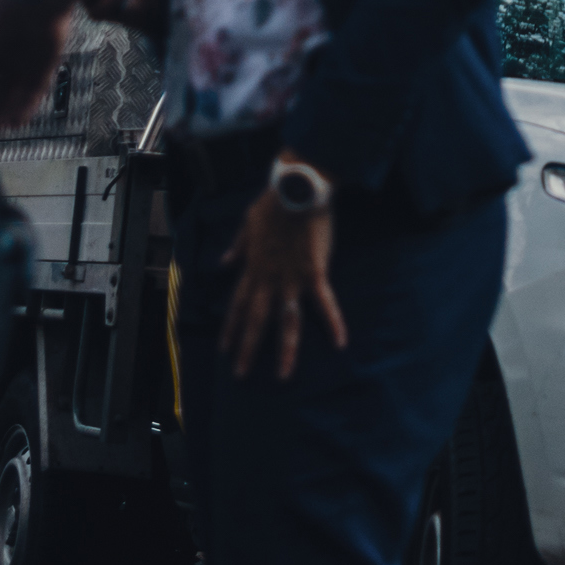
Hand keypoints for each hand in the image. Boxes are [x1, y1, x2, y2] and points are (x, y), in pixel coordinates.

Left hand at [221, 181, 349, 379]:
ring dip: (284, 350)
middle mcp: (269, 278)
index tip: (224, 349)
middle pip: (256, 320)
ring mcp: (291, 278)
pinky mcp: (315, 273)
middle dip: (247, 348)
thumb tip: (224, 262)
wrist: (297, 188)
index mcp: (253, 268)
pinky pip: (325, 303)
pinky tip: (340, 343)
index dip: (230, 328)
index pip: (237, 304)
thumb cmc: (273, 202)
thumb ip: (238, 246)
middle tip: (240, 374)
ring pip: (286, 321)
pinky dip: (333, 323)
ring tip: (283, 375)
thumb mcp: (247, 223)